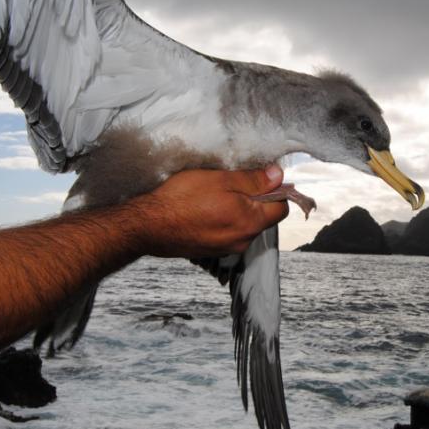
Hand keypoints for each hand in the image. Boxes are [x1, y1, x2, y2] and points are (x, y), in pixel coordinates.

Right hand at [132, 165, 289, 257]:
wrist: (148, 226)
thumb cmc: (182, 199)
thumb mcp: (220, 179)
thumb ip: (253, 179)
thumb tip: (278, 176)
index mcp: (250, 222)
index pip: (281, 208)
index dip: (276, 190)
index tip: (260, 177)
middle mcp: (242, 241)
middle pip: (262, 217)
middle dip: (254, 199)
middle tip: (230, 182)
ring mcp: (226, 249)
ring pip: (243, 225)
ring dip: (236, 209)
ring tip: (213, 195)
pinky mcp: (211, 251)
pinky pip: (226, 233)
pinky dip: (221, 220)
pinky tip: (203, 210)